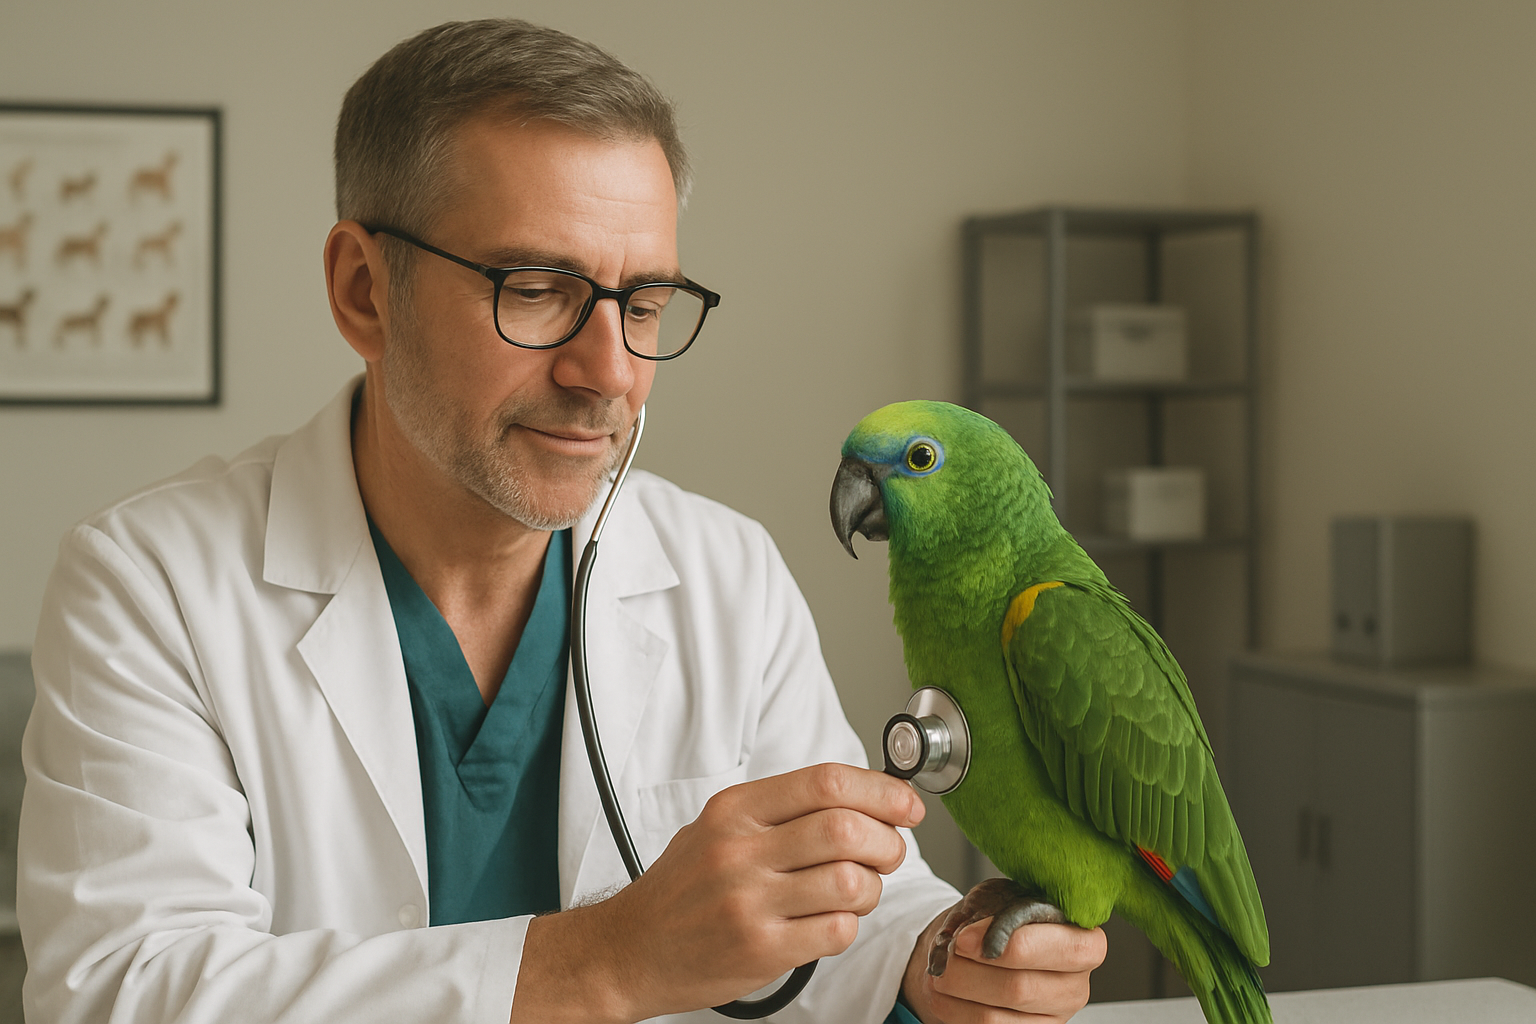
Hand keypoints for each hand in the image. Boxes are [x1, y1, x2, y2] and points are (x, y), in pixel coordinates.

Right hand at [511, 763, 924, 1023]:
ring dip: (871, 888)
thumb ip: (782, 810)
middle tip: (888, 852)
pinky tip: (829, 921)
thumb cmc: (682, 888)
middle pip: (845, 828)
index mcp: (734, 810)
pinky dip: (848, 925)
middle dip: (887, 841)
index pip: (824, 781)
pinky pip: (836, 930)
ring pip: (849, 881)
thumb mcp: (717, 827)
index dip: (881, 790)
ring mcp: (748, 902)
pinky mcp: (759, 949)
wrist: (629, 949)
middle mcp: (739, 850)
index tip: (907, 804)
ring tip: (856, 891)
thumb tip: (867, 799)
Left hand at [900, 905, 1105, 1023]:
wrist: (979, 947)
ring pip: (994, 1015)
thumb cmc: (995, 920)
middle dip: (970, 970)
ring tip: (941, 971)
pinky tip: (945, 993)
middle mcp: (1076, 985)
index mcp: (1085, 942)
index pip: (1068, 951)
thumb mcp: (996, 899)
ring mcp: (1054, 1017)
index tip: (968, 937)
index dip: (1014, 945)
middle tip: (950, 952)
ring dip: (956, 990)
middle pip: (1021, 988)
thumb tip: (973, 939)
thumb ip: (992, 914)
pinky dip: (953, 1010)